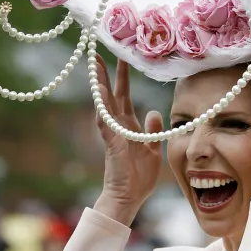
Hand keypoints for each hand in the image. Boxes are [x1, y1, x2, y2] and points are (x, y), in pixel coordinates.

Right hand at [93, 56, 163, 225]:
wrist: (129, 198)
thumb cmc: (139, 176)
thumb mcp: (153, 149)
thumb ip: (153, 130)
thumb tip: (153, 111)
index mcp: (129, 125)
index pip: (125, 95)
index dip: (124, 77)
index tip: (123, 57)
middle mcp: (119, 125)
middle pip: (112, 94)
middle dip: (108, 73)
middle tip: (102, 52)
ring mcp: (114, 133)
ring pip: (105, 103)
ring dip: (101, 84)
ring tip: (96, 65)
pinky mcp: (112, 143)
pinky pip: (106, 122)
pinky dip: (102, 107)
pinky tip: (100, 93)